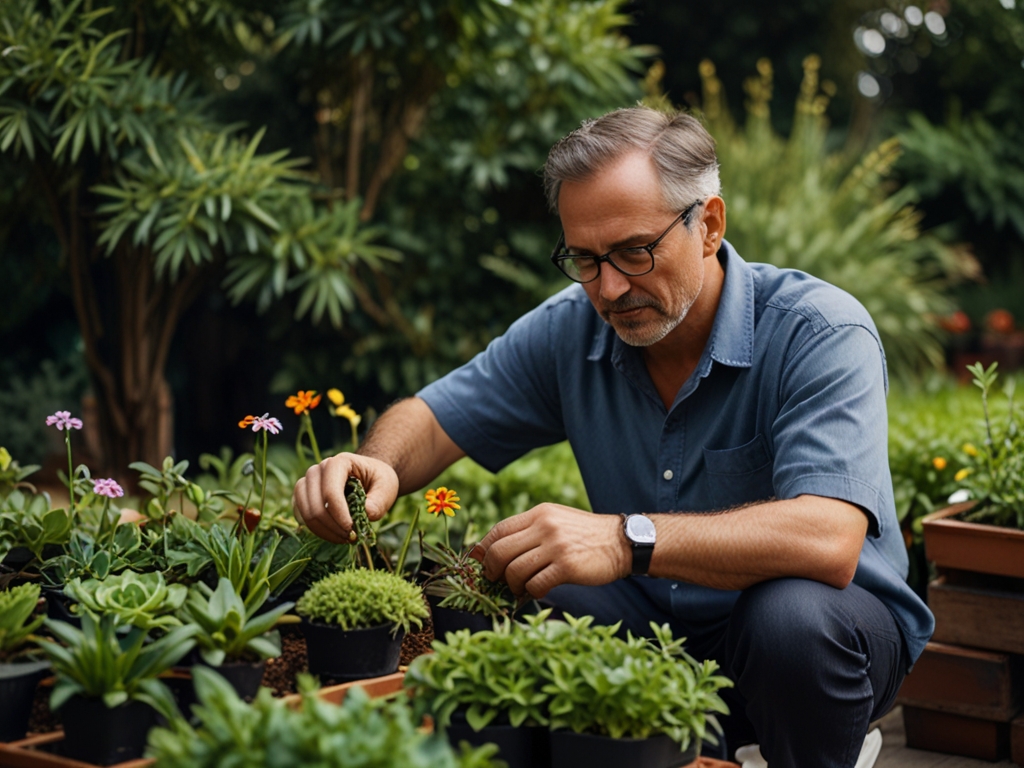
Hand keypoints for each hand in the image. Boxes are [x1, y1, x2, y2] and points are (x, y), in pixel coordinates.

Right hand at [292, 453, 399, 542]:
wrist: (368, 477)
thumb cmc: (377, 480)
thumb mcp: (387, 487)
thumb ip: (379, 501)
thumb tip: (367, 513)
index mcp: (339, 462)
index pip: (331, 492)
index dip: (340, 515)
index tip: (353, 530)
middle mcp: (318, 470)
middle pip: (316, 505)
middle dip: (333, 526)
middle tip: (351, 538)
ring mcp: (307, 482)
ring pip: (306, 513)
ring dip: (324, 531)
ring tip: (344, 538)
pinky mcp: (302, 496)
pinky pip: (302, 517)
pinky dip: (317, 530)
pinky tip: (335, 535)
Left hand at [470, 504, 629, 598]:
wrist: (622, 542)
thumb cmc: (585, 535)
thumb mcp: (557, 520)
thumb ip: (531, 530)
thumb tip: (497, 549)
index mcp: (539, 513)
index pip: (499, 529)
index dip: (483, 548)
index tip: (479, 561)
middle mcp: (545, 526)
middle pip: (500, 551)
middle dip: (491, 570)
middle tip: (494, 579)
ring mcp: (556, 546)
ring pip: (514, 570)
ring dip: (511, 585)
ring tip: (518, 588)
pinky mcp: (567, 566)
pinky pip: (535, 584)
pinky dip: (531, 592)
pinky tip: (538, 591)